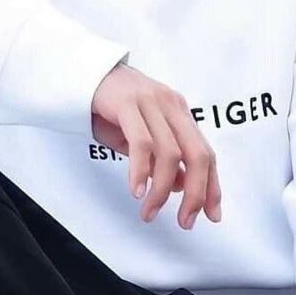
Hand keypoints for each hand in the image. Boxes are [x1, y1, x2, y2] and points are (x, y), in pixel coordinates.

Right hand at [91, 64, 221, 230]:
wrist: (82, 73)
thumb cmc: (110, 106)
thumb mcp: (141, 134)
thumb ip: (162, 158)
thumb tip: (181, 185)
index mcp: (179, 112)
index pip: (206, 153)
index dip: (212, 186)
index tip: (213, 215)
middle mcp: (171, 105)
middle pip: (197, 155)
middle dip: (196, 194)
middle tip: (185, 221)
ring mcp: (151, 102)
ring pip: (170, 153)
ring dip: (161, 190)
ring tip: (149, 212)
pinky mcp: (128, 103)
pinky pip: (142, 143)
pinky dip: (142, 171)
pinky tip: (137, 190)